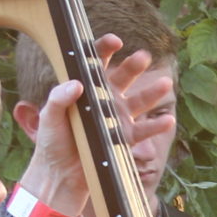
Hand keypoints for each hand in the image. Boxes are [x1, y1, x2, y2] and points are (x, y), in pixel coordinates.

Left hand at [16, 37, 174, 216]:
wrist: (61, 174)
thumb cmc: (52, 143)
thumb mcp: (49, 117)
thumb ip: (59, 98)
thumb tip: (76, 83)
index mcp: (83, 90)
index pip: (94, 63)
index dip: (104, 49)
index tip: (115, 41)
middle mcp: (103, 100)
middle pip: (122, 77)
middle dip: (133, 66)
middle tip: (143, 56)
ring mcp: (116, 118)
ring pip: (139, 101)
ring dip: (153, 92)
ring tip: (166, 83)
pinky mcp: (124, 138)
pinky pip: (144, 131)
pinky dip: (156, 126)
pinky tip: (168, 120)